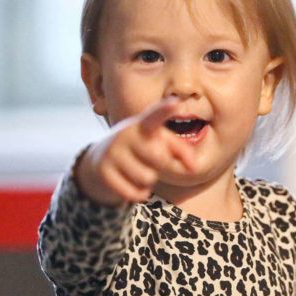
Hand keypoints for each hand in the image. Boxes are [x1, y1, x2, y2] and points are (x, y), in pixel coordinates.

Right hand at [76, 97, 196, 204]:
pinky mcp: (103, 170)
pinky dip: (138, 193)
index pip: (154, 116)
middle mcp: (126, 134)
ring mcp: (112, 151)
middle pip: (159, 158)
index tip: (174, 102)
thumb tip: (194, 167)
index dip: (164, 110)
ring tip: (137, 170)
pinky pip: (133, 192)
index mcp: (144, 124)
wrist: (100, 159)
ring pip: (147, 178)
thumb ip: (182, 150)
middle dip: (161, 165)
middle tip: (149, 160)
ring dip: (148, 181)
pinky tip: (131, 183)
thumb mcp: (161, 144)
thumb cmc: (142, 149)